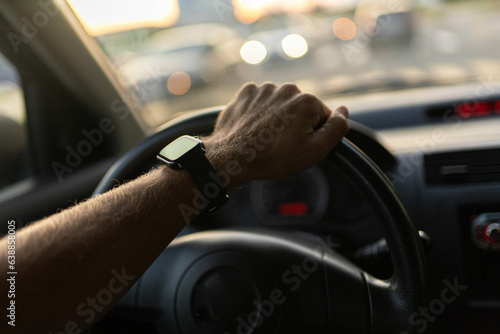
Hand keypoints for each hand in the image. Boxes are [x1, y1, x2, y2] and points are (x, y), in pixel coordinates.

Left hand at [205, 82, 348, 186]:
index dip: (314, 135)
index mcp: (307, 101)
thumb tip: (344, 111)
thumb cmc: (273, 158)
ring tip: (265, 138)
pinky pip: (261, 101)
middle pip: (301, 109)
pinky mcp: (246, 93)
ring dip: (277, 118)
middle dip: (296, 125)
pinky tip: (254, 128)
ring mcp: (264, 89)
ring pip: (280, 105)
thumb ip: (336, 129)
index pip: (323, 117)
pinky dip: (260, 113)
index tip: (298, 146)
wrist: (232, 158)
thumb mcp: (314, 151)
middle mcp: (287, 88)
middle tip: (281, 145)